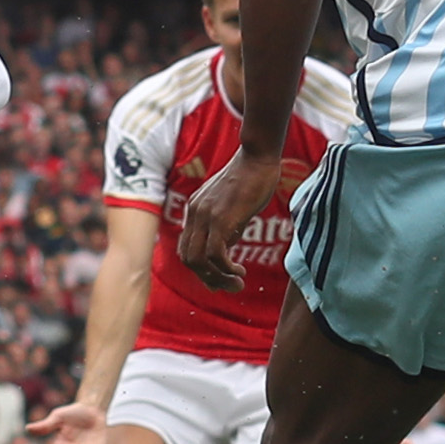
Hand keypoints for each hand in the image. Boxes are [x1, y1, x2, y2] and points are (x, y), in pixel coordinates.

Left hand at [174, 147, 286, 290]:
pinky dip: (226, 269)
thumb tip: (230, 244)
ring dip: (218, 279)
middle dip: (208, 279)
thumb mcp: (232, 203)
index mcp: (196, 210)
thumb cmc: (252, 176)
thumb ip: (227, 222)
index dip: (200, 269)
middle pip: (188, 259)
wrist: (257, 156)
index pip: (187, 248)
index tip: (220, 279)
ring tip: (238, 283)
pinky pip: (215, 254)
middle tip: (231, 286)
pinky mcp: (221, 219)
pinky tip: (240, 271)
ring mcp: (206, 216)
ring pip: (198, 261)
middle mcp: (195, 214)